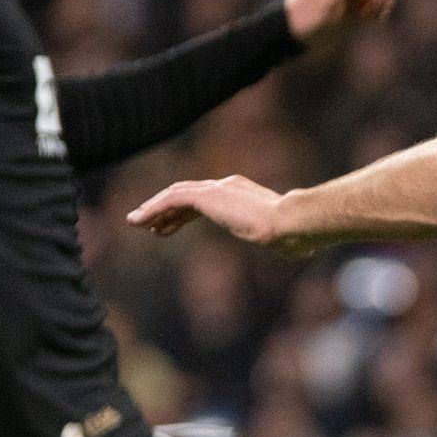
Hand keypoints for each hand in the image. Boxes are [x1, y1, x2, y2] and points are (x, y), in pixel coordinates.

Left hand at [128, 175, 308, 253]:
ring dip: (153, 208)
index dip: (184, 213)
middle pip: (188, 194)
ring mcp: (218, 188)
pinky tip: (140, 220)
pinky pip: (172, 198)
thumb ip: (286, 239)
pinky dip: (154, 208)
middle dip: (165, 209)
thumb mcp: (289, 238)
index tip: (167, 227)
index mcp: (244, 194)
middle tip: (147, 224)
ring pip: (176, 194)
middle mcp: (228, 186)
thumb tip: (301, 250)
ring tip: (135, 222)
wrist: (292, 224)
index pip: (207, 199)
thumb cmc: (297, 236)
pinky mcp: (208, 196)